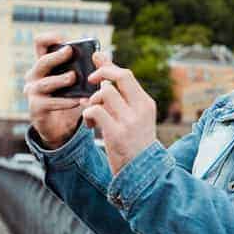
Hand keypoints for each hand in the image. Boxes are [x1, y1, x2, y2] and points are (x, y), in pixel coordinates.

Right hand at [24, 33, 91, 148]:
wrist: (61, 127)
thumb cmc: (69, 98)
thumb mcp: (77, 81)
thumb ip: (86, 67)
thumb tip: (101, 54)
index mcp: (44, 64)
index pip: (40, 44)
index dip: (49, 38)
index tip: (63, 39)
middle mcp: (34, 76)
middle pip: (42, 62)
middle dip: (56, 56)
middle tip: (69, 51)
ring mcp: (33, 92)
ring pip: (44, 83)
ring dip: (60, 79)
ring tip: (73, 77)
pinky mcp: (36, 108)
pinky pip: (50, 103)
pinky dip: (64, 101)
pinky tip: (77, 101)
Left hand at [83, 50, 157, 174]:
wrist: (142, 172)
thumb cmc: (134, 142)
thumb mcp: (134, 116)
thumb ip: (120, 94)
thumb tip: (102, 61)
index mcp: (146, 103)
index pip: (127, 74)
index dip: (108, 68)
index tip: (95, 73)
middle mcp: (140, 109)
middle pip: (120, 76)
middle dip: (101, 74)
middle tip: (90, 82)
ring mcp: (130, 121)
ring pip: (105, 93)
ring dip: (93, 100)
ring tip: (92, 113)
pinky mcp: (117, 134)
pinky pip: (96, 111)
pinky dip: (88, 114)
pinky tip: (90, 125)